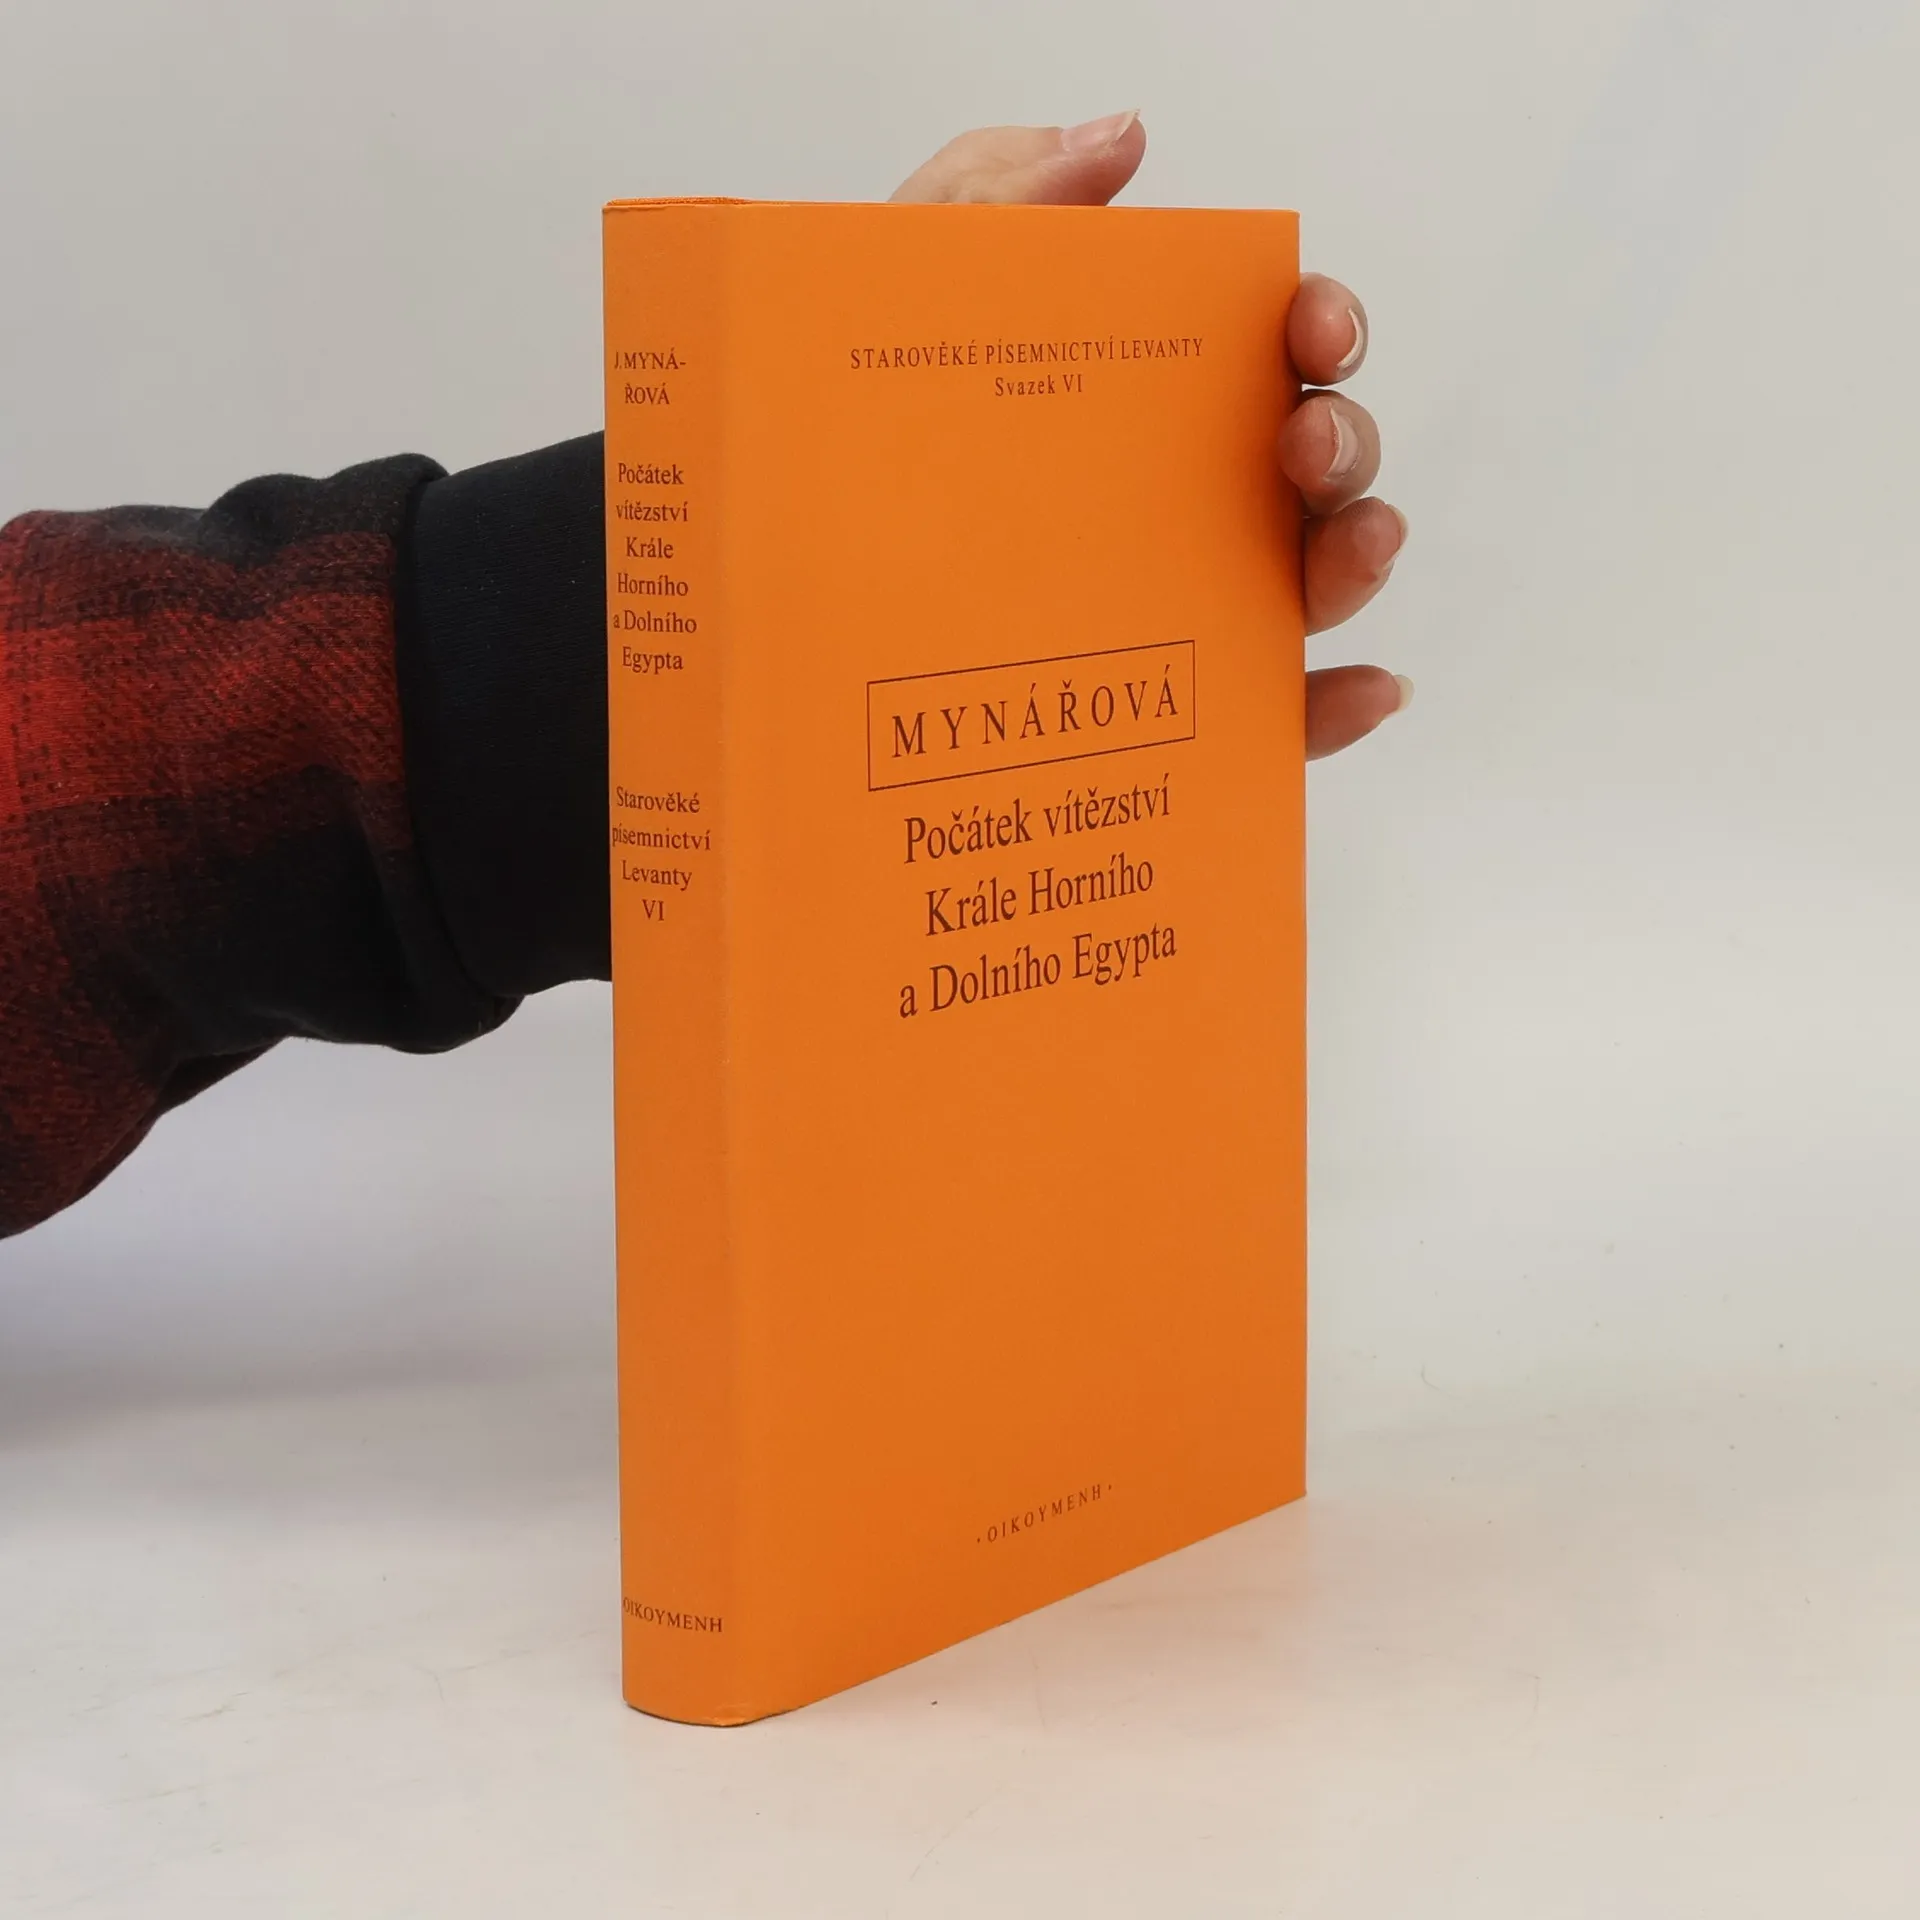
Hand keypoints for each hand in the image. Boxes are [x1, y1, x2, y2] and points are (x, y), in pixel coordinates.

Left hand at [893, 114, 1410, 760]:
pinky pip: (1273, 721)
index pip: (1265, 351)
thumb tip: (1120, 137)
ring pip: (1315, 583)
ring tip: (1343, 556)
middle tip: (1303, 446)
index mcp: (1137, 402)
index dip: (1317, 327)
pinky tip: (1362, 692)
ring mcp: (1183, 610)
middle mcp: (1177, 501)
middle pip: (1314, 463)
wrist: (761, 599)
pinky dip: (1331, 707)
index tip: (1308, 331)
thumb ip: (991, 201)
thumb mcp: (892, 303)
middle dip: (1344, 441)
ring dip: (1358, 559)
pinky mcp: (1173, 714)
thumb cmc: (835, 443)